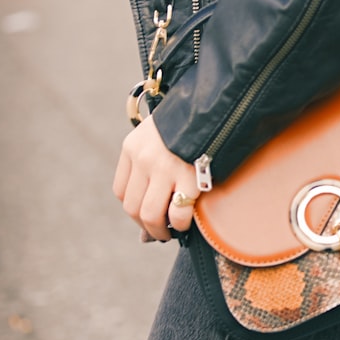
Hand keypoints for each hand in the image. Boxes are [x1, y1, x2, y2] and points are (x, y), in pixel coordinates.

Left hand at [113, 117, 198, 241]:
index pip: (121, 191)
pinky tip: (186, 223)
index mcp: (133, 146)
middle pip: (132, 207)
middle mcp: (143, 158)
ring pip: (150, 214)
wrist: (218, 105)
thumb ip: (151, 165)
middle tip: (160, 233)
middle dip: (146, 226)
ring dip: (160, 231)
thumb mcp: (160, 135)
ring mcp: (165, 168)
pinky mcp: (189, 177)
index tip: (147, 216)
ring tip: (170, 234)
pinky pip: (178, 213)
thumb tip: (148, 213)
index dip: (134, 210)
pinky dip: (180, 224)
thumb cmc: (193, 122)